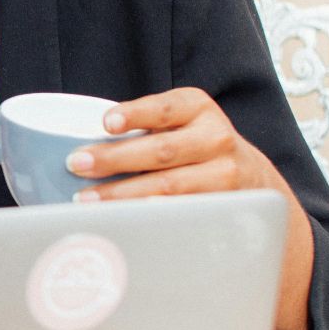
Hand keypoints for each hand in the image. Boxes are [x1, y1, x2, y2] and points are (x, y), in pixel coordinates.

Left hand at [67, 87, 287, 201]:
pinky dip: (151, 218)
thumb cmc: (191, 148)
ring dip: (123, 194)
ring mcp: (225, 174)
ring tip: (88, 199)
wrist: (252, 179)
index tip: (106, 123)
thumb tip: (81, 147)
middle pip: (161, 150)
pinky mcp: (227, 207)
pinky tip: (126, 222)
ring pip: (170, 186)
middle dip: (114, 159)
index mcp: (197, 108)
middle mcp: (216, 137)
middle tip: (76, 164)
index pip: (164, 109)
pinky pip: (183, 214)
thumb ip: (141, 129)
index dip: (135, 115)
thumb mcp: (176, 125)